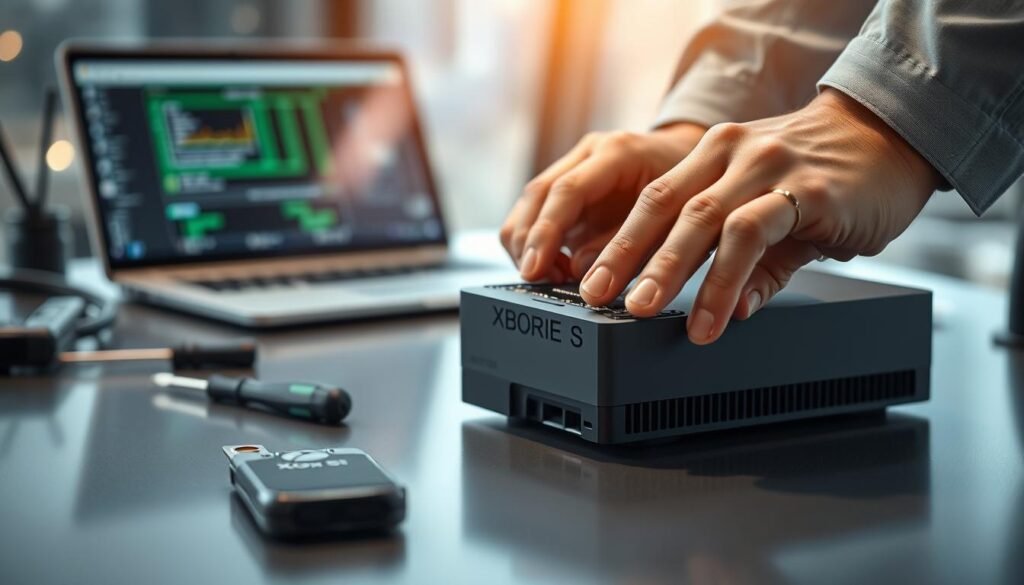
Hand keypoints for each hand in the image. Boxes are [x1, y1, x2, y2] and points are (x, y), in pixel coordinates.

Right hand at [500, 123, 706, 281]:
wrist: (692, 160)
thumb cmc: (691, 189)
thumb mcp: (672, 219)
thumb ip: (627, 244)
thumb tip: (578, 271)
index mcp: (618, 152)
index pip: (567, 190)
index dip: (546, 233)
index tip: (535, 268)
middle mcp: (590, 153)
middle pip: (538, 194)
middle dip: (528, 242)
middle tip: (536, 279)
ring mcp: (575, 166)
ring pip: (530, 203)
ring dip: (529, 244)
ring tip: (548, 276)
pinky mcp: (568, 186)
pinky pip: (539, 213)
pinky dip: (539, 244)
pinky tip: (556, 267)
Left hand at [578, 89, 941, 343]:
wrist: (895, 139)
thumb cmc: (830, 179)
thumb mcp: (776, 217)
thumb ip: (754, 264)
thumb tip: (733, 311)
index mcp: (712, 156)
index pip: (651, 199)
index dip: (615, 240)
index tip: (589, 280)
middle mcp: (730, 154)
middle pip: (661, 205)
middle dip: (623, 254)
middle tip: (596, 296)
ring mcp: (765, 167)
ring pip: (700, 219)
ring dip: (668, 269)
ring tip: (645, 311)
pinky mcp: (804, 189)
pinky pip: (752, 233)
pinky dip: (729, 277)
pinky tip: (723, 312)